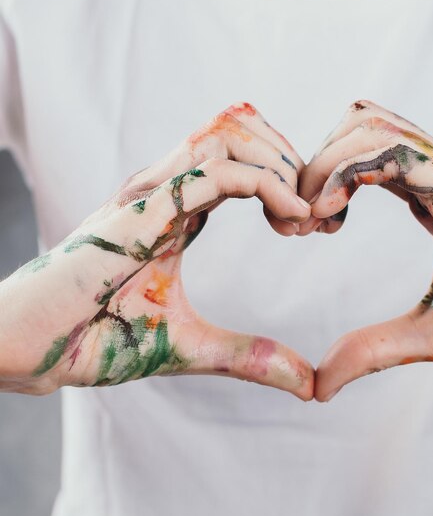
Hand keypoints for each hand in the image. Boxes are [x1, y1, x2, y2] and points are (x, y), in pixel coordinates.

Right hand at [0, 103, 313, 398]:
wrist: (31, 350)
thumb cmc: (97, 339)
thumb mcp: (193, 345)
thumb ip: (250, 357)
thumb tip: (308, 385)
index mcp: (177, 209)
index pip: (241, 161)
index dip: (286, 181)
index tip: (314, 223)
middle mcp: (166, 189)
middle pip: (241, 130)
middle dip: (291, 160)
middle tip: (317, 213)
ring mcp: (152, 192)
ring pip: (230, 133)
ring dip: (280, 164)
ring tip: (303, 214)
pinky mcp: (142, 208)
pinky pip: (215, 170)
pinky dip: (264, 184)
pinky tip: (291, 218)